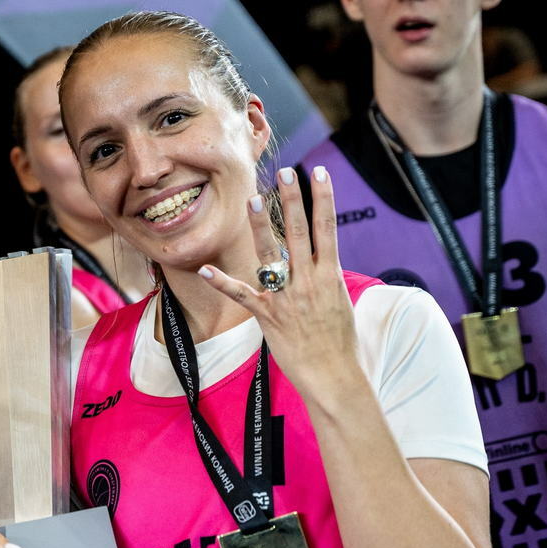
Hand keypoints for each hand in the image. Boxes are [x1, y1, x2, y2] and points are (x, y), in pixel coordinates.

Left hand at [199, 165, 357, 389]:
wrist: (335, 376)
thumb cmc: (341, 342)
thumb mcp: (341, 301)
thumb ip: (327, 276)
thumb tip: (324, 258)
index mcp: (331, 276)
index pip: (328, 228)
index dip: (324, 198)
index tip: (319, 172)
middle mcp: (310, 282)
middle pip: (301, 233)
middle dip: (293, 200)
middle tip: (286, 171)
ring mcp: (288, 298)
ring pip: (272, 255)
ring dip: (262, 226)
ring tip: (253, 199)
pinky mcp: (268, 316)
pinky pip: (242, 295)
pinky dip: (222, 283)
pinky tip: (205, 270)